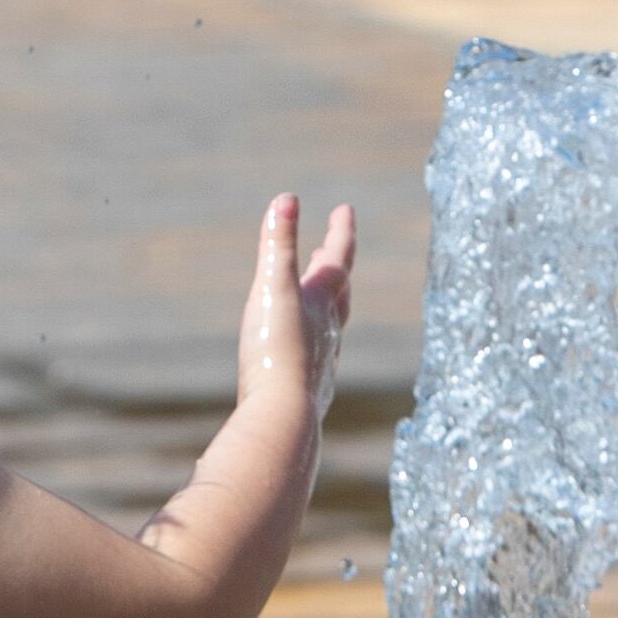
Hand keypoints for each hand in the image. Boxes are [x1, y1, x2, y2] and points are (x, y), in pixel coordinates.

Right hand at [236, 193, 356, 443]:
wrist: (282, 418)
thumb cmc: (276, 353)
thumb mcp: (273, 291)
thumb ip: (278, 246)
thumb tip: (285, 199)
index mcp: (322, 306)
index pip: (338, 260)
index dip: (341, 233)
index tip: (344, 209)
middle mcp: (328, 334)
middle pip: (338, 296)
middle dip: (333, 272)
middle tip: (330, 255)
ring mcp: (320, 367)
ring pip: (329, 333)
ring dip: (325, 315)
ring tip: (319, 310)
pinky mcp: (305, 397)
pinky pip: (313, 367)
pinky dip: (311, 354)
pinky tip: (303, 366)